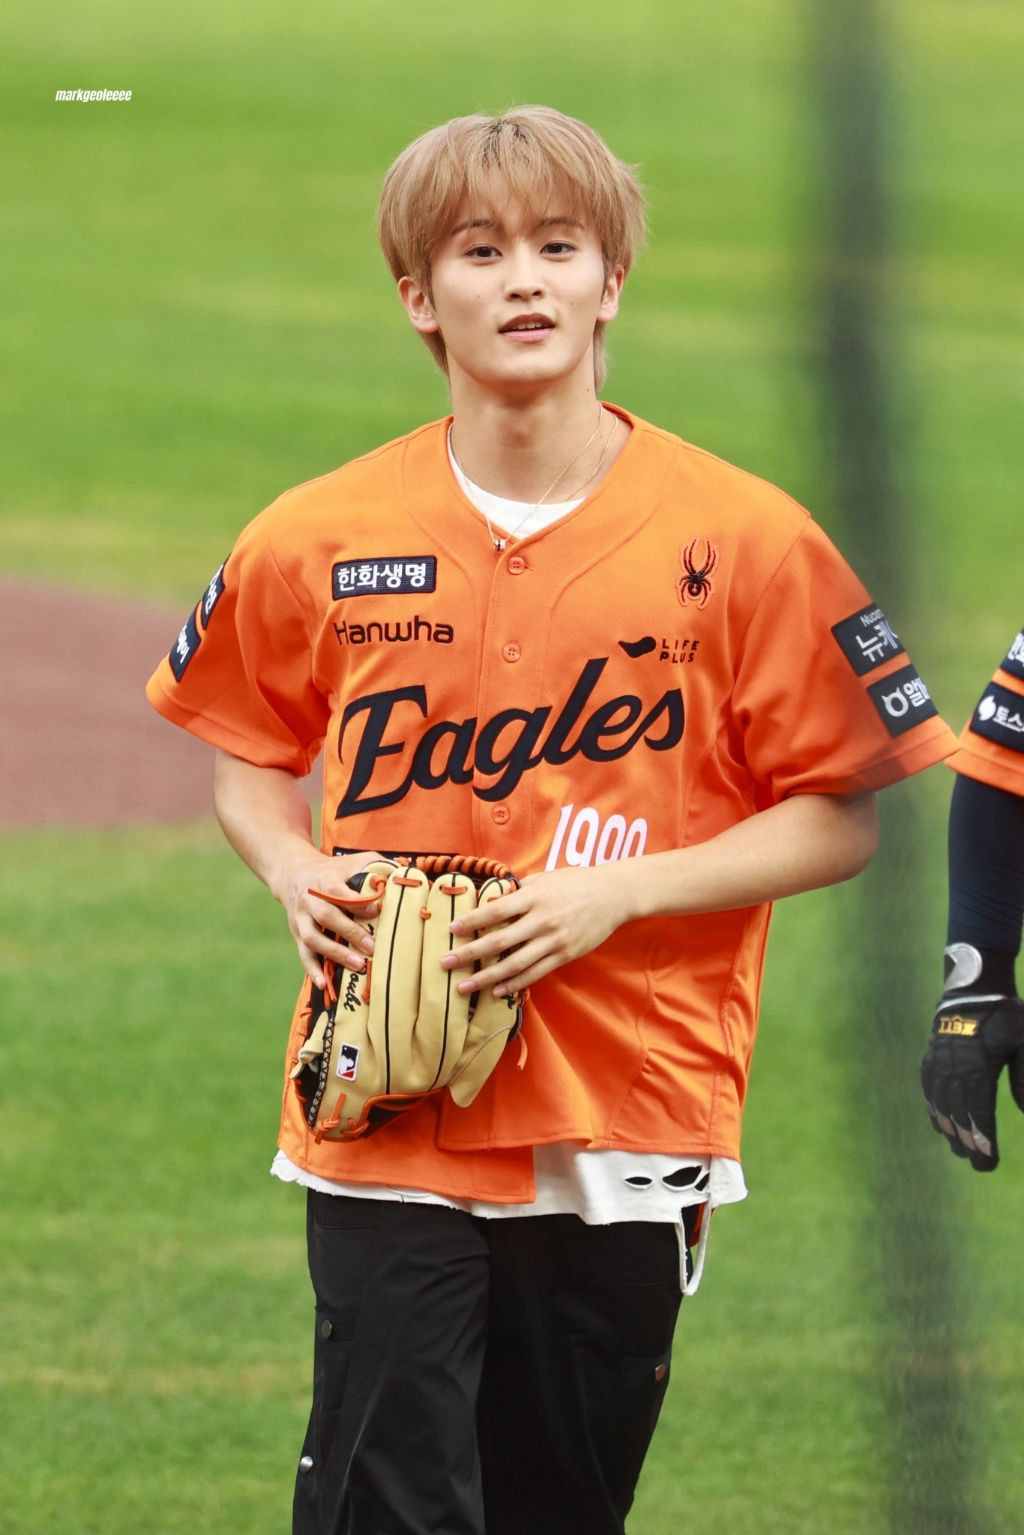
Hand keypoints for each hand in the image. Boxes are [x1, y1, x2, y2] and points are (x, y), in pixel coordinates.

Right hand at [272, 850, 381, 988]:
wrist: (293, 873)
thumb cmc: (333, 870)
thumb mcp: (352, 861)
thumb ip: (377, 865)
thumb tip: (406, 872)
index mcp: (325, 881)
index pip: (339, 892)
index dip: (356, 902)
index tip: (376, 911)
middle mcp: (310, 901)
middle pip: (327, 916)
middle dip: (349, 932)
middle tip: (372, 947)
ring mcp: (301, 919)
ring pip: (313, 938)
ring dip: (335, 954)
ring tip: (358, 965)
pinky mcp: (297, 934)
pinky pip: (303, 954)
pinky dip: (312, 970)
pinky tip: (324, 984)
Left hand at [441, 863, 628, 996]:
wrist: (613, 896)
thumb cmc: (575, 882)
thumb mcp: (545, 878)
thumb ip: (518, 889)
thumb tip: (491, 899)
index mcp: (534, 897)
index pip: (496, 911)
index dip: (472, 921)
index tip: (451, 930)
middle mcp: (542, 920)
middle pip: (499, 942)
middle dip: (469, 954)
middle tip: (445, 964)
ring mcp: (554, 941)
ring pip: (514, 964)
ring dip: (486, 977)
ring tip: (464, 986)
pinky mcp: (565, 955)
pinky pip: (536, 973)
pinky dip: (515, 983)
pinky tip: (497, 991)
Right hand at [921, 992, 1023, 1170]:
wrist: (973, 988)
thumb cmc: (1006, 1017)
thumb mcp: (1023, 1045)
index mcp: (978, 1067)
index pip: (979, 1113)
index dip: (984, 1139)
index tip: (989, 1161)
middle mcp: (953, 1069)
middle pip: (958, 1115)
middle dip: (969, 1142)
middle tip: (980, 1165)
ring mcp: (938, 1063)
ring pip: (940, 1105)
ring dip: (950, 1130)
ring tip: (960, 1149)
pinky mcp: (931, 1057)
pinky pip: (928, 1089)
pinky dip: (933, 1108)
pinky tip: (939, 1122)